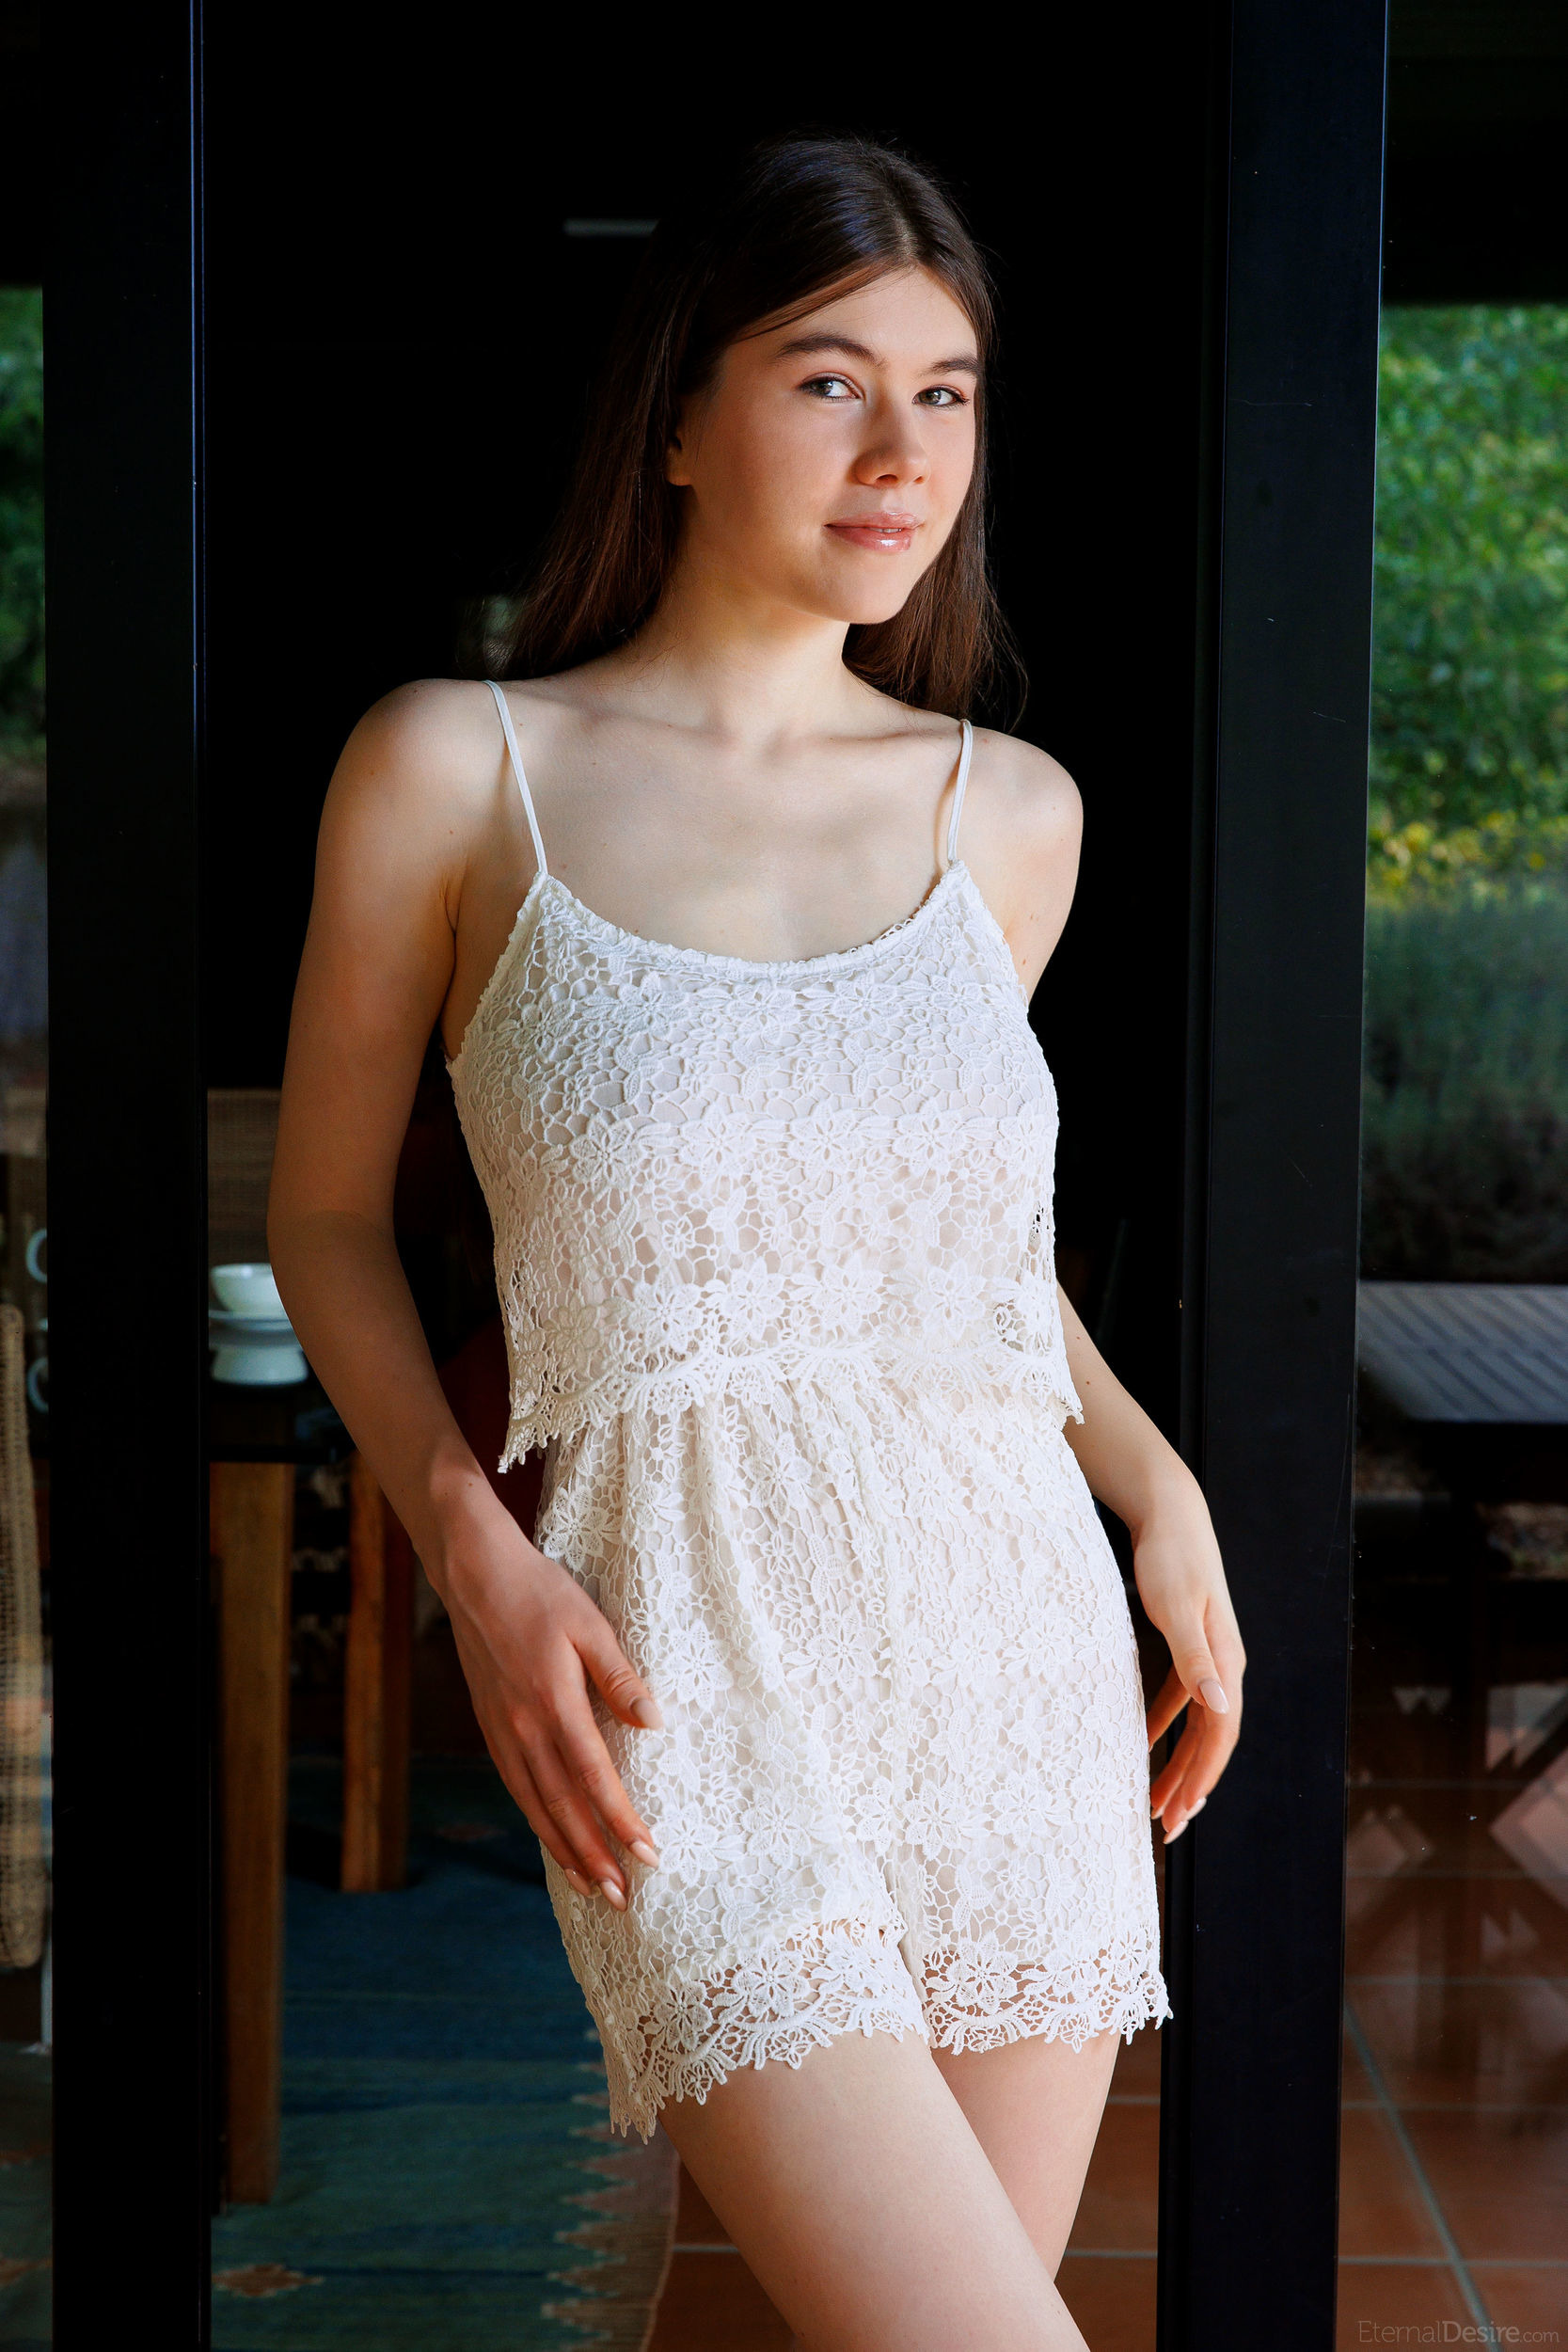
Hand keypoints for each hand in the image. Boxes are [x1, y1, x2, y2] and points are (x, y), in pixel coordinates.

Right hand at [438, 1509, 663, 1908]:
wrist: (474, 1576)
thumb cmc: (540, 1593)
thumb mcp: (589, 1624)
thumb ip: (620, 1675)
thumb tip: (655, 1722)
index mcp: (554, 1701)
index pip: (594, 1777)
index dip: (621, 1820)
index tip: (648, 1855)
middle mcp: (524, 1727)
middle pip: (562, 1807)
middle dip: (593, 1857)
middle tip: (621, 1899)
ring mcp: (502, 1731)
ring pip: (535, 1806)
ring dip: (564, 1850)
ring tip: (590, 1888)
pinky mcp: (490, 1727)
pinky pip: (516, 1787)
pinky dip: (537, 1822)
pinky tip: (554, 1839)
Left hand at [1132, 1491, 1244, 1843]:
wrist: (1172, 1516)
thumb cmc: (1171, 1559)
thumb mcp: (1177, 1609)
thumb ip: (1196, 1659)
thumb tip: (1221, 1704)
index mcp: (1226, 1662)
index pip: (1221, 1735)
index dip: (1203, 1776)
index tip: (1182, 1813)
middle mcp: (1224, 1665)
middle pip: (1212, 1740)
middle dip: (1191, 1784)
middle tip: (1167, 1827)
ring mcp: (1208, 1658)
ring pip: (1197, 1726)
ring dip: (1178, 1764)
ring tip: (1156, 1803)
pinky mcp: (1188, 1649)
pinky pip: (1180, 1702)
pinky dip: (1162, 1728)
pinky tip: (1138, 1746)